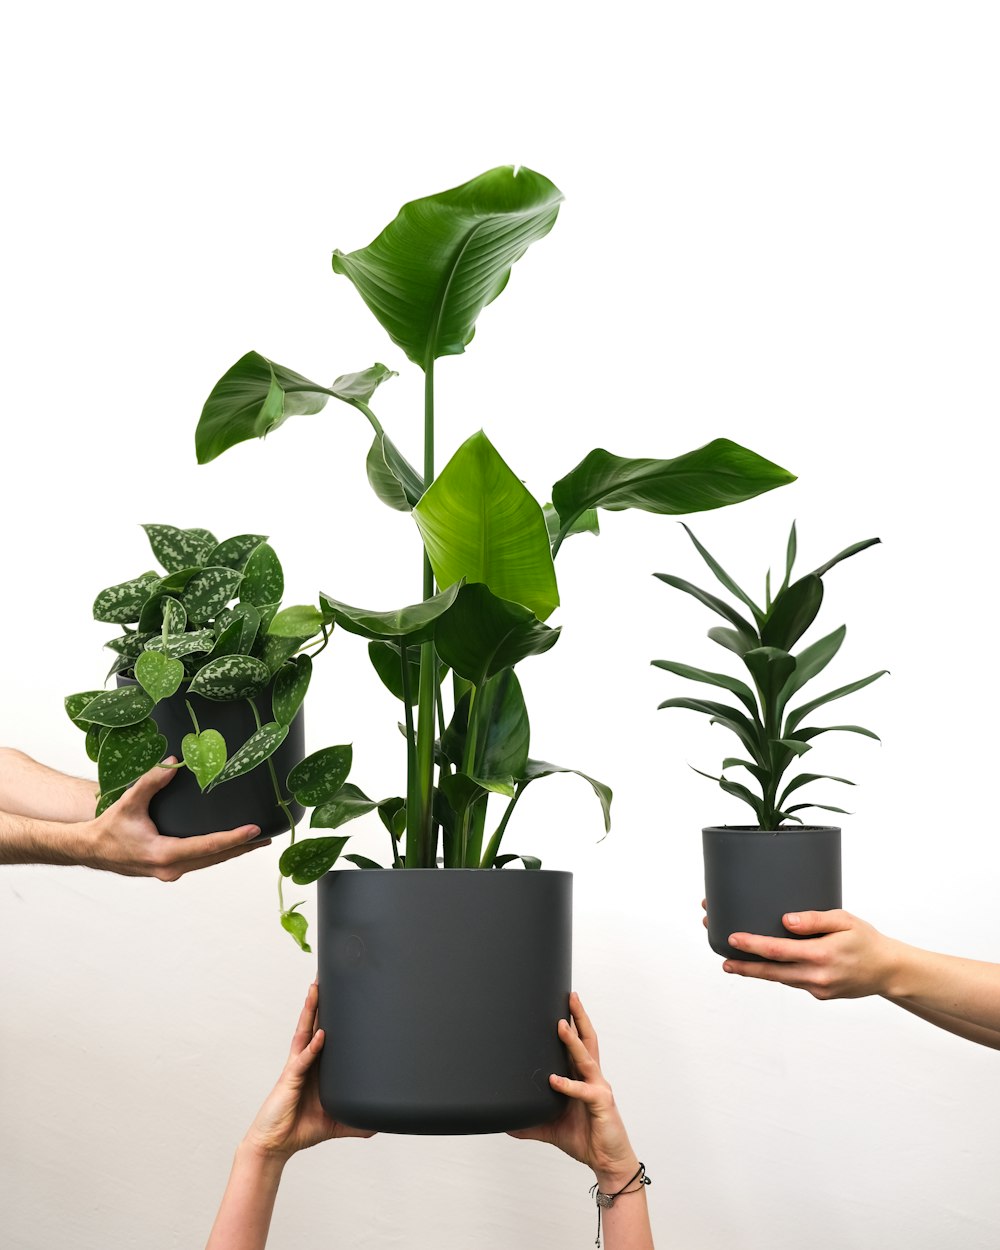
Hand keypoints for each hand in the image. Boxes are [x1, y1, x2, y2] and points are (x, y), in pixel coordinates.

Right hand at [84, 758, 266, 880]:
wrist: (91, 850)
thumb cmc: (109, 828)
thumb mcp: (129, 802)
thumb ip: (152, 781)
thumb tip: (175, 763)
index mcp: (164, 854)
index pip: (207, 846)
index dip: (233, 838)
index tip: (254, 831)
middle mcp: (170, 868)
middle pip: (215, 858)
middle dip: (241, 847)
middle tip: (266, 837)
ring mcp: (170, 872)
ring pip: (209, 862)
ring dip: (232, 852)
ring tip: (255, 842)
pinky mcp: (169, 869)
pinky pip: (200, 862)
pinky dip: (216, 853)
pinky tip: (229, 845)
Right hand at [243, 982, 374, 1160]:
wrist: (275, 1144)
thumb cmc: (302, 1127)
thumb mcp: (336, 1122)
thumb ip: (358, 1120)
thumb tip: (382, 1121)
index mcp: (317, 1065)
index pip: (327, 1031)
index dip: (335, 1012)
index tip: (346, 991)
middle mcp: (306, 1060)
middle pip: (314, 1023)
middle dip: (320, 1000)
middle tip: (328, 974)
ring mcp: (296, 1068)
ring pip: (305, 1032)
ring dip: (311, 1011)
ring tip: (317, 989)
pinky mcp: (289, 1080)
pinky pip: (302, 1061)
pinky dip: (312, 1048)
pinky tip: (321, 1036)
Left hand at [509, 992, 639, 1191]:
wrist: (607, 1162)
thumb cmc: (584, 1139)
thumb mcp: (551, 1128)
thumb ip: (530, 1123)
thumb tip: (506, 1123)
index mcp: (582, 1077)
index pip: (578, 1044)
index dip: (573, 1023)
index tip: (562, 1002)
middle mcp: (592, 1077)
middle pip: (588, 1040)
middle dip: (579, 1017)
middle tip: (571, 996)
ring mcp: (598, 1088)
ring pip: (586, 1058)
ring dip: (572, 1041)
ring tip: (560, 1025)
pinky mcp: (602, 1104)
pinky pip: (584, 1091)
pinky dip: (569, 1085)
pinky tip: (554, 1080)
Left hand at [717, 906, 902, 999]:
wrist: (888, 970)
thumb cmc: (866, 940)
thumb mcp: (844, 920)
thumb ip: (814, 919)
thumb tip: (785, 920)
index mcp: (821, 956)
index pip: (777, 951)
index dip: (752, 945)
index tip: (733, 939)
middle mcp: (817, 976)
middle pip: (771, 972)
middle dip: (745, 967)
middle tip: (723, 962)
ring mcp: (818, 989)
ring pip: (780, 979)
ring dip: (757, 972)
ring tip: (734, 963)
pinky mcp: (820, 995)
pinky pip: (793, 982)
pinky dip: (778, 974)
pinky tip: (766, 965)